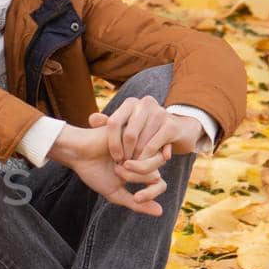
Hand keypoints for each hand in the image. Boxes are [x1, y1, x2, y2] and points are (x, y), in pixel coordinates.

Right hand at [48, 124, 165, 216]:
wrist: (79, 153)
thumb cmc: (94, 172)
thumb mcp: (115, 193)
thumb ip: (137, 203)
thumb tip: (160, 213)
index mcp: (141, 171)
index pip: (160, 185)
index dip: (151, 194)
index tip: (137, 198)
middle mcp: (143, 157)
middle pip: (156, 174)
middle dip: (135, 177)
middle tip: (117, 171)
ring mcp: (140, 144)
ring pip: (151, 162)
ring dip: (132, 168)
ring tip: (116, 162)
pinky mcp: (135, 133)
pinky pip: (143, 148)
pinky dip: (127, 154)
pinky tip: (114, 151)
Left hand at [88, 98, 203, 177]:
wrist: (177, 130)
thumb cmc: (145, 129)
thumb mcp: (126, 125)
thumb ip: (107, 123)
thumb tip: (92, 119)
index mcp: (131, 103)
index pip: (113, 123)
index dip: (112, 143)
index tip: (115, 157)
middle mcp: (145, 103)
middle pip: (128, 134)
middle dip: (125, 153)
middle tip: (124, 164)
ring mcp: (160, 113)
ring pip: (141, 142)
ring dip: (137, 158)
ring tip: (133, 165)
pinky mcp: (171, 125)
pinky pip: (154, 146)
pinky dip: (148, 158)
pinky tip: (145, 163)